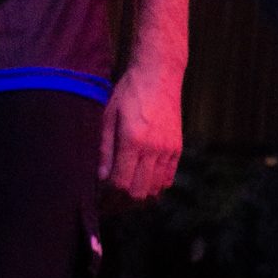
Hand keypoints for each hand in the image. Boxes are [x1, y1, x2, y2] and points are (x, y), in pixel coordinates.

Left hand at [100, 61, 182, 201]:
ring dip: (139, 196)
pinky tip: (143, 183)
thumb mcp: (108, 116)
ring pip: (155, 189)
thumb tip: (101, 178)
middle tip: (109, 201)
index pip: (121, 183)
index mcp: (133, 140)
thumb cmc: (128, 92)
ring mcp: (168, 149)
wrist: (158, 75)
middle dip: (122, 201)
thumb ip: (105, 149)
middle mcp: (153, 148)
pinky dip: (155, 186)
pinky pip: (168, 178)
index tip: (100, 197)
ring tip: (124, 194)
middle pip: (139, 192)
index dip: (109, 195)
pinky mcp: (177, 148)